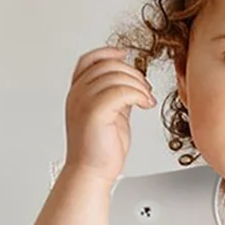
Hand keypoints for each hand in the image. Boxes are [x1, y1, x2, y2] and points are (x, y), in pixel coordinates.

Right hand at [63, 46, 156, 183]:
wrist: (91, 172)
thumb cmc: (99, 149)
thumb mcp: (110, 114)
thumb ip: (116, 96)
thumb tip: (131, 82)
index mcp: (78, 93)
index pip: (89, 60)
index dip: (108, 52)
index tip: (125, 54)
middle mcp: (78, 94)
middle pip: (107, 65)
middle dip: (132, 73)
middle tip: (145, 89)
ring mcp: (84, 102)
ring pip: (117, 75)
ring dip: (138, 84)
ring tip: (146, 99)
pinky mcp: (95, 112)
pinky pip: (122, 90)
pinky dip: (139, 94)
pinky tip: (145, 104)